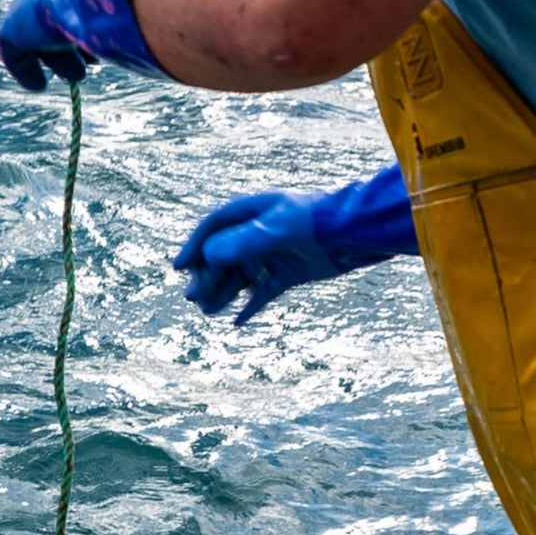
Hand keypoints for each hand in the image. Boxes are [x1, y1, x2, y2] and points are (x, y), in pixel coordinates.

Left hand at [0, 0, 173, 88]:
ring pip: (36, 31)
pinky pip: (13, 50)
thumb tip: (191, 8)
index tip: (103, 38)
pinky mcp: (17, 25)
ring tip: (74, 75)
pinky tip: (38, 86)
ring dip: (55, 56)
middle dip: (72, 37)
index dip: (91, 17)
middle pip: (58, 10)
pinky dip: (25, 69)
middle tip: (87, 64)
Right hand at [173, 164, 416, 323]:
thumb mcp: (279, 229)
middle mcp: (260, 232)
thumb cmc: (318, 222)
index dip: (194, 246)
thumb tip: (209, 257)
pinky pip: (264, 291)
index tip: (178, 267)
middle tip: (192, 299)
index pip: (214, 227)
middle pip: (224, 255)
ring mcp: (275, 253)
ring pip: (241, 276)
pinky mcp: (290, 273)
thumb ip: (245, 241)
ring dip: (224, 292)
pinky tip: (237, 323)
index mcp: (254, 211)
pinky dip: (251, 305)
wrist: (357, 235)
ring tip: (208, 312)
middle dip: (207, 276)